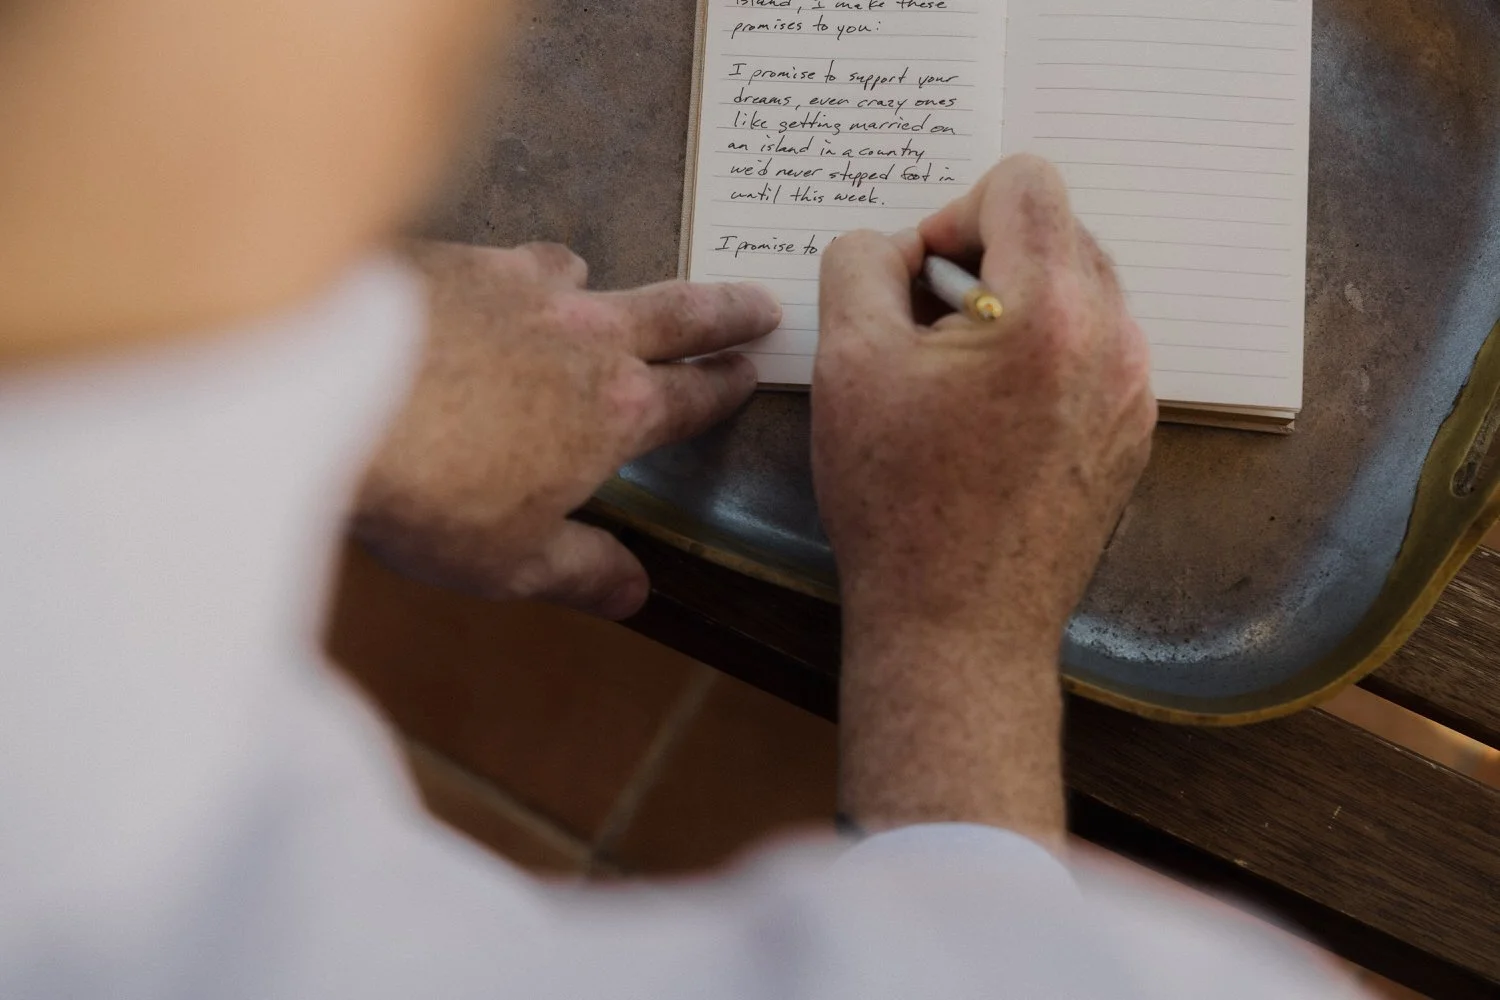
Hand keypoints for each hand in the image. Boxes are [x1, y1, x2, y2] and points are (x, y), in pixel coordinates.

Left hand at [355, 241, 778, 618]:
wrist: (323, 389)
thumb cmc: (428, 492)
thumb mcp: (511, 562)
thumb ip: (582, 571)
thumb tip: (637, 593)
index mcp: (614, 414)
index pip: (692, 398)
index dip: (725, 388)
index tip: (749, 373)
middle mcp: (585, 337)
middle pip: (678, 315)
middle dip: (726, 311)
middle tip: (761, 301)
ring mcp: (525, 289)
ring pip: (593, 276)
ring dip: (610, 287)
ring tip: (605, 287)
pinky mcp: (463, 259)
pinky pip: (516, 259)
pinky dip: (528, 270)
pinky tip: (502, 280)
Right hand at [815, 155, 1154, 841]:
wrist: (957, 626)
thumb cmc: (898, 502)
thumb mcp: (848, 364)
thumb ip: (861, 265)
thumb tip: (890, 246)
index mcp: (1049, 309)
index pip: (1024, 181)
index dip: (954, 212)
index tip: (919, 282)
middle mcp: (1113, 339)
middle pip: (1055, 231)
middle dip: (983, 261)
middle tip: (926, 332)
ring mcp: (1133, 390)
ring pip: (1077, 290)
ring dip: (1012, 308)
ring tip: (957, 380)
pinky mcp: (1132, 433)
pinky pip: (1092, 351)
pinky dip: (1041, 358)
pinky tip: (990, 421)